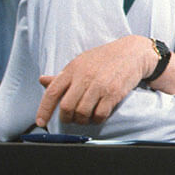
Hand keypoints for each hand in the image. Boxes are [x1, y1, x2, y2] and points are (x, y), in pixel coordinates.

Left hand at [36, 36, 155, 126]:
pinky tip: (98, 115)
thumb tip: (43, 81)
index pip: (52, 92)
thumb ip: (63, 75)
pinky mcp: (114, 93)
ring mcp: (100, 85)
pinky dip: (97, 119)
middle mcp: (84, 77)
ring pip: (82, 113)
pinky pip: (100, 114)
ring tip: (86, 117)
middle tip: (71, 119)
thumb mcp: (81, 62)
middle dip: (66, 118)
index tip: (40, 122)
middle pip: (67, 107)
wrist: (133, 52)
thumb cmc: (106, 57)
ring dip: (82, 120)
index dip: (44, 110)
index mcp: (73, 69)